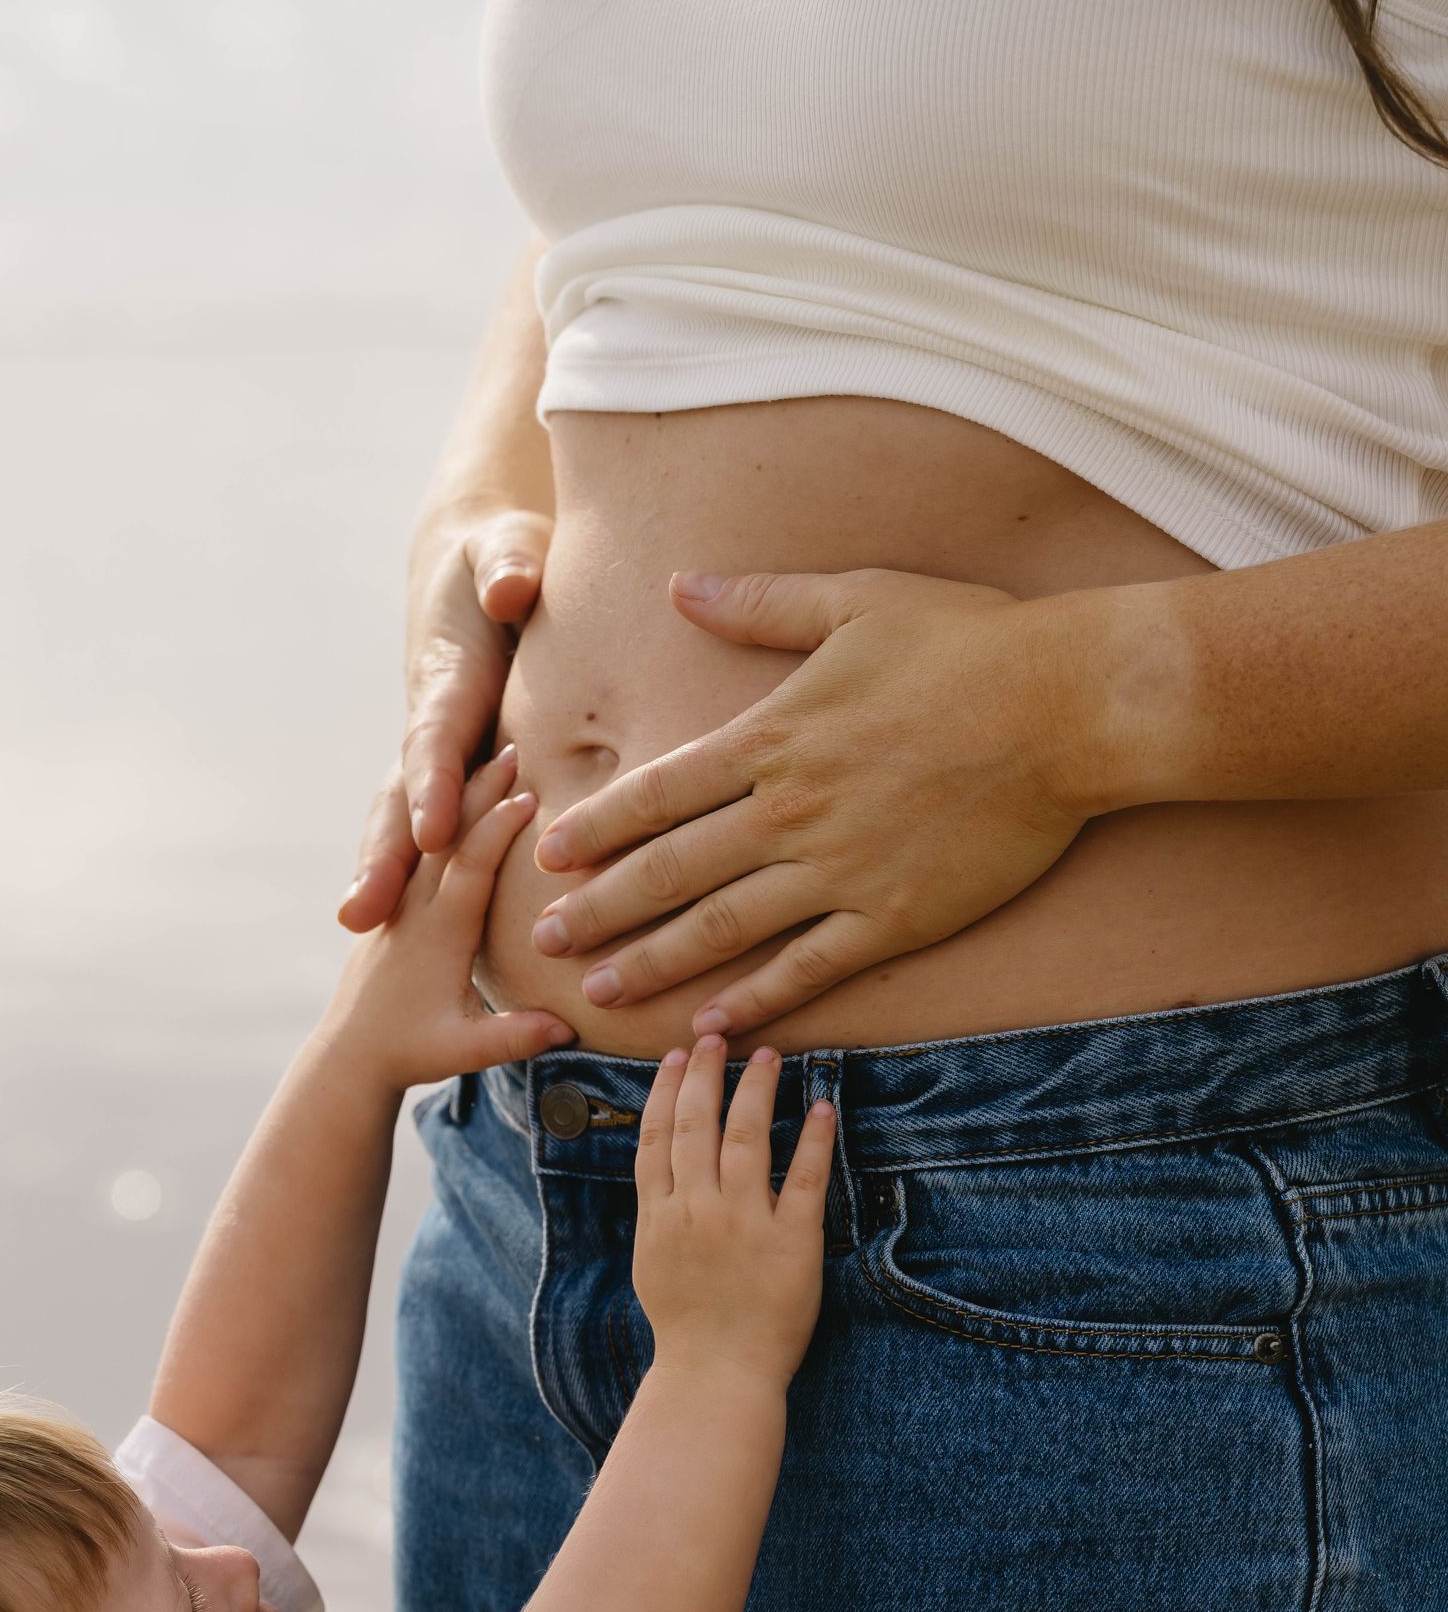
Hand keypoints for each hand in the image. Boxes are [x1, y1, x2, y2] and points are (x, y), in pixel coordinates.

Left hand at [327, 752, 575, 1088]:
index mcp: (437, 933)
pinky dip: (447, 820)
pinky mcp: (397, 910)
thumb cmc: (408, 1053)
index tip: (530, 792)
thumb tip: (567, 1028)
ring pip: (434, 837)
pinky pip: (422, 851)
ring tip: (497, 760)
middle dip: (483, 789)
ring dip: (464, 797)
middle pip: (451, 834)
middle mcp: (415, 908)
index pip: (470, 865)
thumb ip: (514, 1037)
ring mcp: (403, 905)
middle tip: (517, 747)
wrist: (349, 1055)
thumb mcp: (463, 1050)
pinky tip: (466, 802)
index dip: (498, 828)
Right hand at [338, 504, 554, 933]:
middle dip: (381, 853)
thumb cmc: (505, 557)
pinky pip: (431, 827)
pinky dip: (413, 872)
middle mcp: (431, 724)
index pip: (438, 738)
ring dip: (380, 871)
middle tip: (360, 910)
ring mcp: (433, 752)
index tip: (430, 831)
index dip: (432, 784)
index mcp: (450, 678)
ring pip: (401, 816)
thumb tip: (511, 589)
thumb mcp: (511, 544)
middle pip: (399, 794)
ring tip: (356, 925)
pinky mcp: (448, 771)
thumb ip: (510, 563)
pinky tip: (413, 923)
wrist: (477, 566)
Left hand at [531, 568, 1090, 1032]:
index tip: (549, 857)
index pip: (659, 793)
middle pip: (671, 870)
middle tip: (540, 944)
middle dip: (599, 910)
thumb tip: (680, 585)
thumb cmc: (970, 641)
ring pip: (723, 929)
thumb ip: (761, 603)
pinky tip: (714, 1025)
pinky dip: (757, 1000)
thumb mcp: (855, 599)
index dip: (598, 829)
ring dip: (654, 964)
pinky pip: (809, 968)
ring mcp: (841, 871)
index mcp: (774, 737)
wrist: (1071, 705)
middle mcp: (792, 812)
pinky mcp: (895, 916)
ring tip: (600, 992)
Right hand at [632, 1039, 836, 1388]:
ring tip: (768, 1055)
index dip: (665, 1090)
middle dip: (705, 1073)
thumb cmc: (687, 1328)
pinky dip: (814, 1140)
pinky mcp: (791, 1242)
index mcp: (661, 1216)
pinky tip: (822, 1107)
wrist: (717, 1376)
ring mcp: (744, 1224)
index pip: (657, 1137)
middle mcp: (697, 1211)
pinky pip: (806, 1179)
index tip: (676, 1056)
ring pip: (747, 1138)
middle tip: (716, 1034)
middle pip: (696, 1125)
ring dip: (756, 1090)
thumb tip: (662, 1173)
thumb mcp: (653, 1264)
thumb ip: (658, 1214)